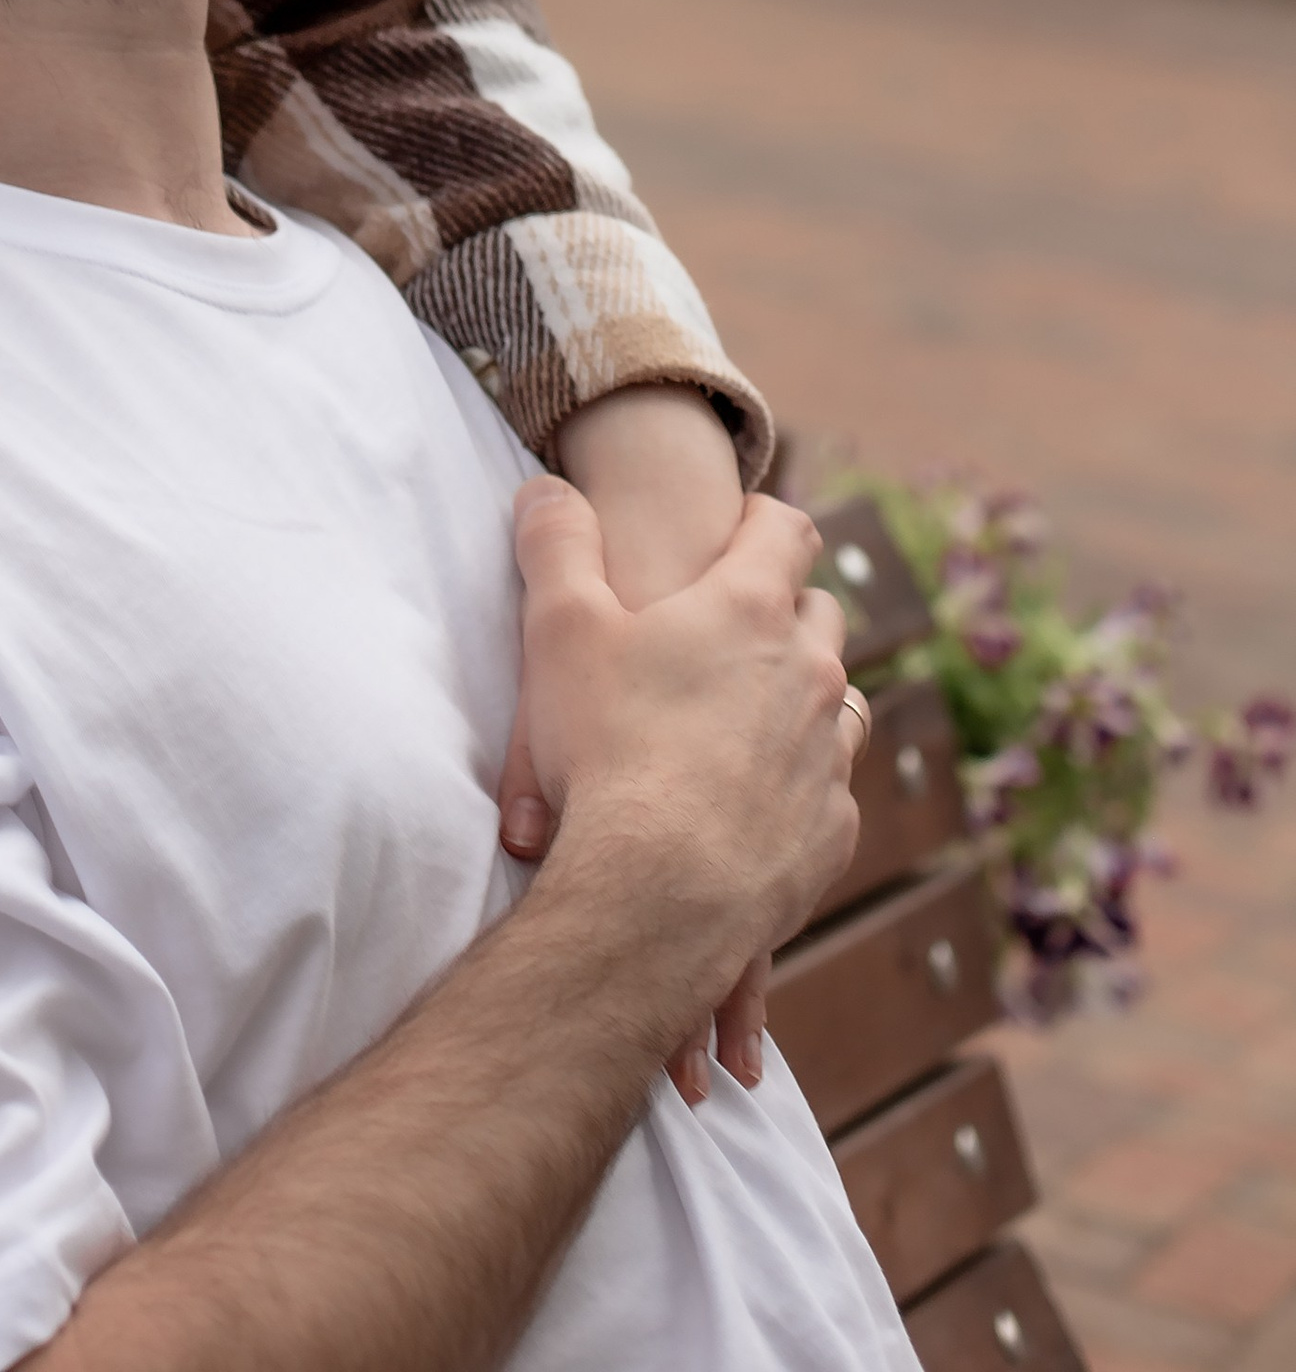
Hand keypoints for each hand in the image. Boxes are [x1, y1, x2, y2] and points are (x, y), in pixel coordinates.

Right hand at [510, 482, 860, 1070]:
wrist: (657, 898)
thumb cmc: (608, 749)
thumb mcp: (558, 629)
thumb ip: (554, 543)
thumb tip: (545, 487)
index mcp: (751, 609)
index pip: (788, 530)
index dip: (762, 519)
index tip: (737, 526)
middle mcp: (811, 675)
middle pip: (823, 614)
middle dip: (786, 609)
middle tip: (732, 626)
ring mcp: (830, 757)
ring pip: (841, 701)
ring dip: (804, 695)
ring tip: (748, 714)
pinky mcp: (832, 832)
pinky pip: (831, 788)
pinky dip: (801, 780)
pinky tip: (753, 801)